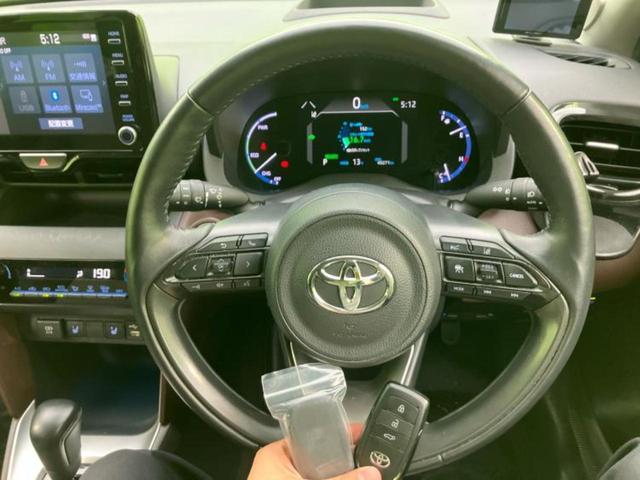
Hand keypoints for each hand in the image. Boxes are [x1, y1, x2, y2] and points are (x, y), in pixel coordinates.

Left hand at [247, 424, 380, 479]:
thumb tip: (371, 473)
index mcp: (277, 455)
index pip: (312, 435)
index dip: (336, 435)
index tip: (361, 434)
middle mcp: (280, 468)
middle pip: (320, 458)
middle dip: (343, 463)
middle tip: (367, 463)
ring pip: (321, 476)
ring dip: (340, 478)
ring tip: (362, 475)